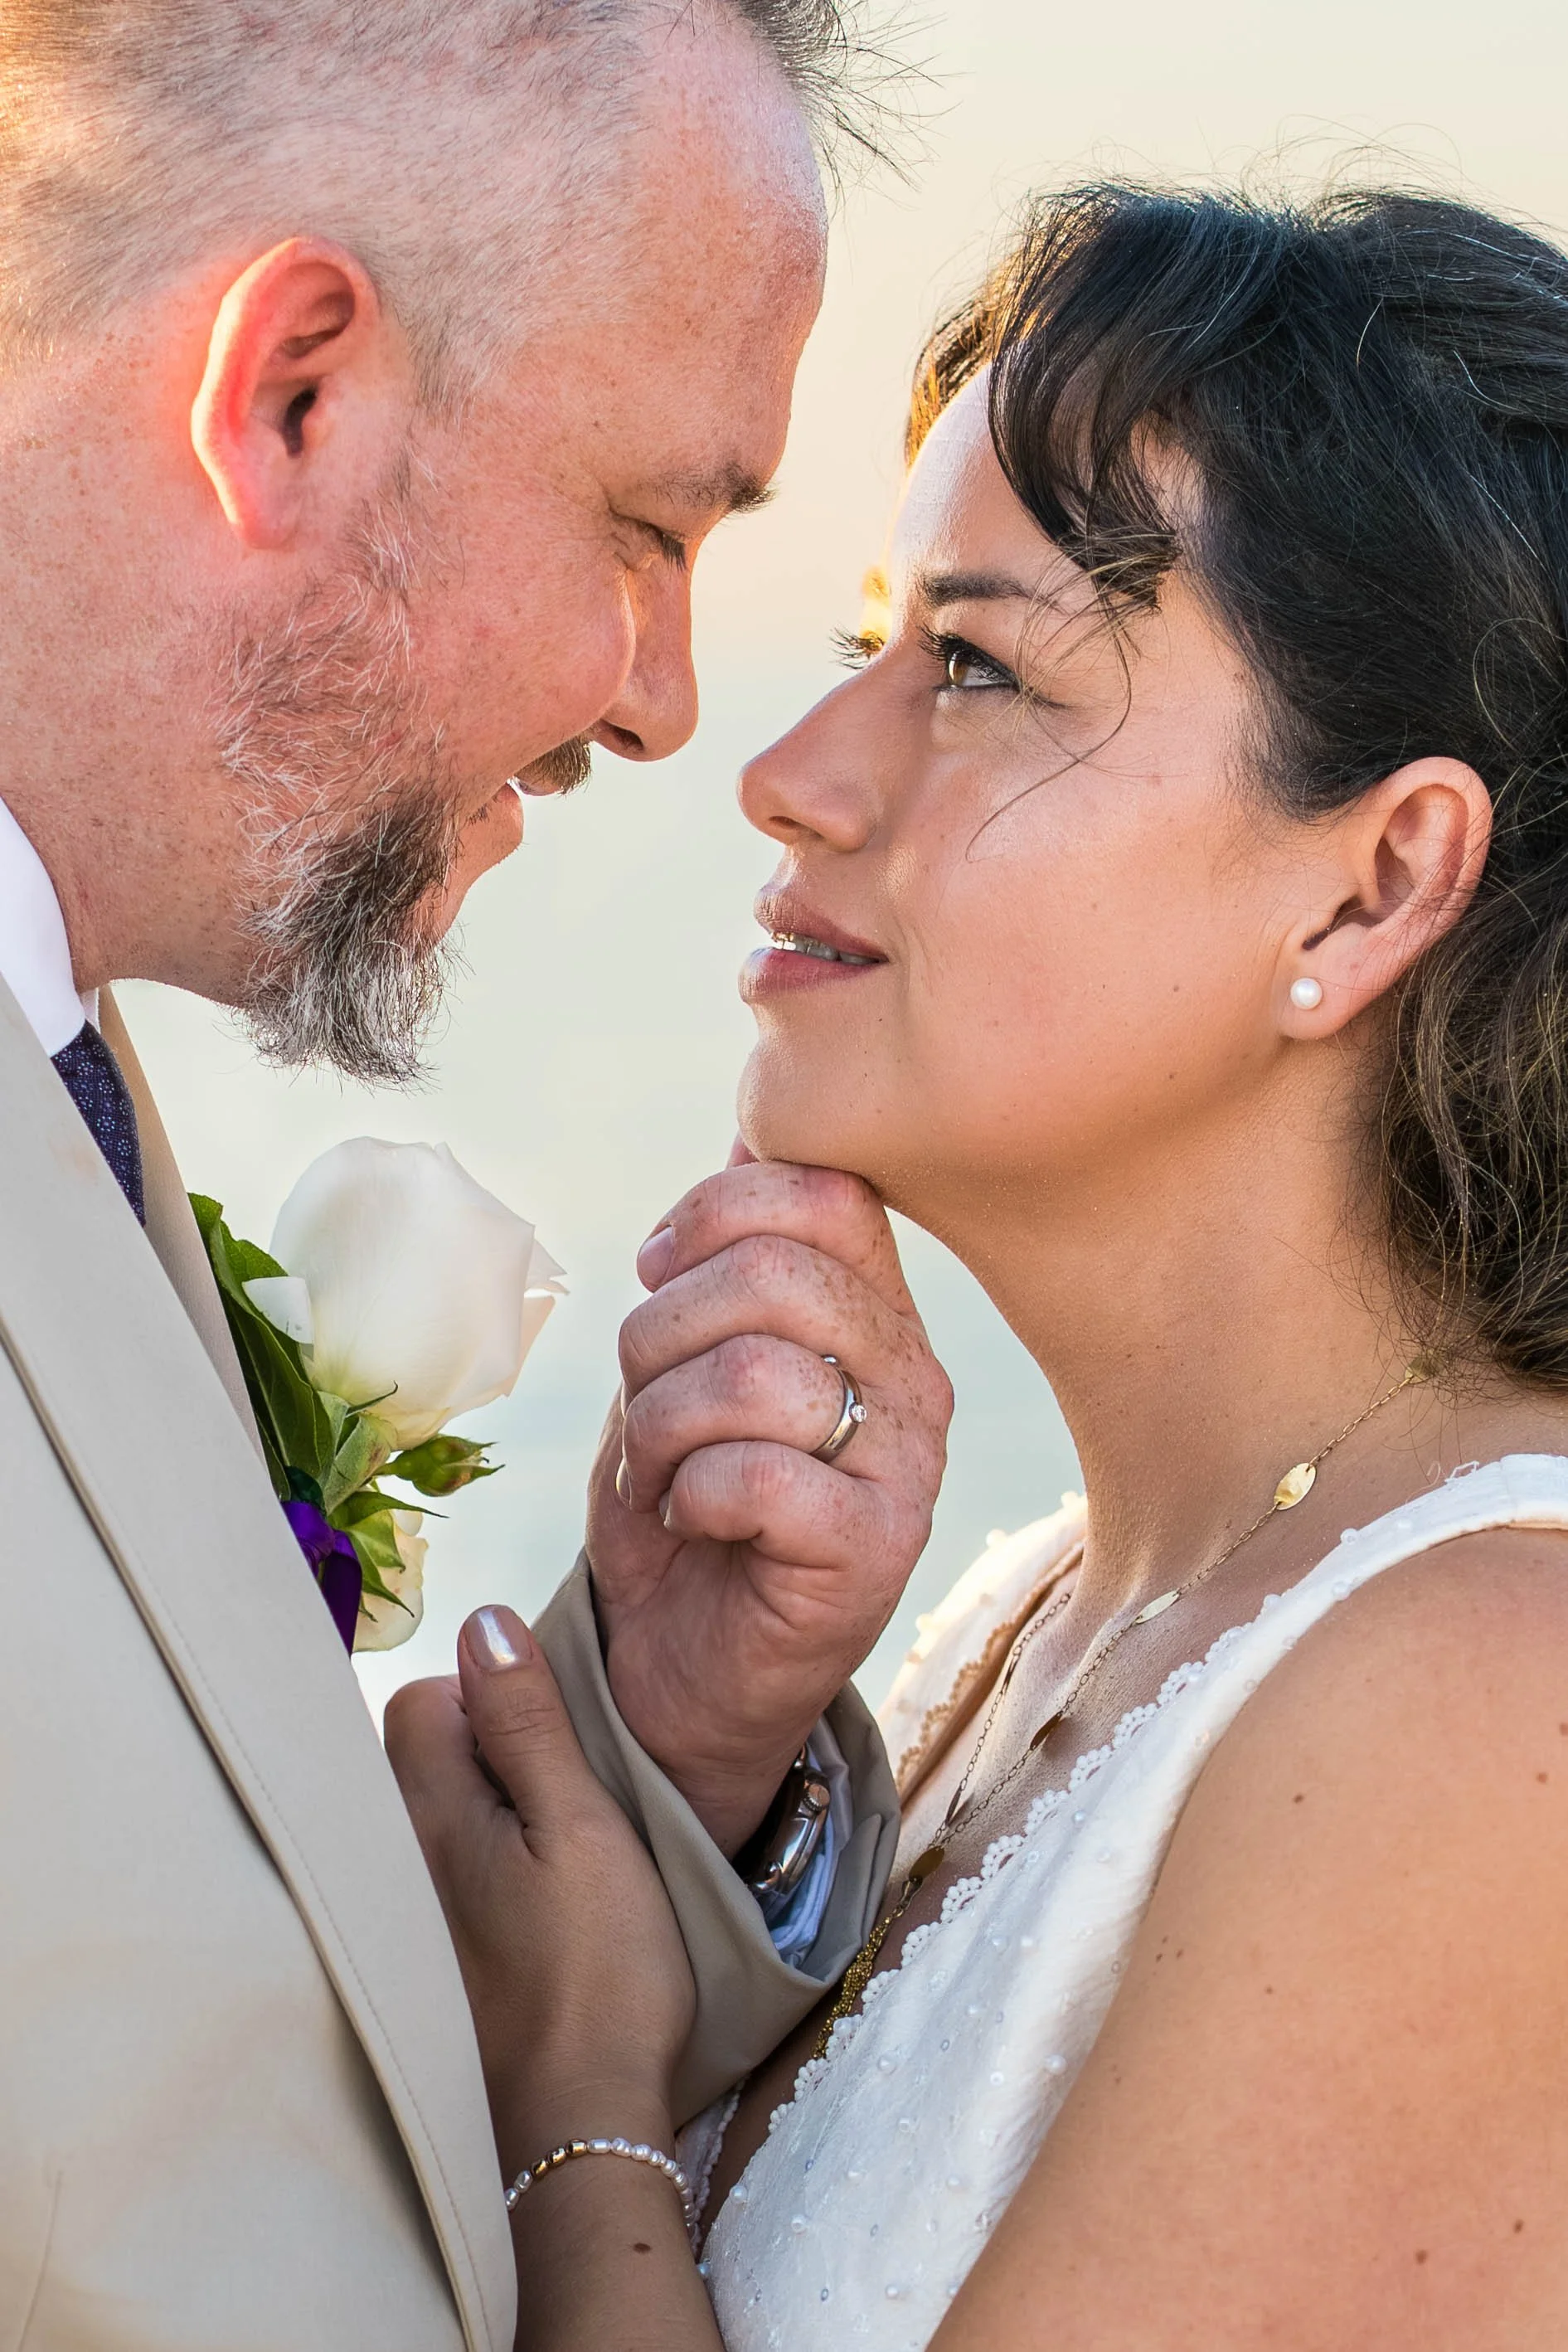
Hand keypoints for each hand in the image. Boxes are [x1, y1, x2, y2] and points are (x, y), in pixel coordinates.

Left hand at [385, 1605, 695, 2173]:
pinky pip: (436, 1878)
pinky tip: (529, 1914)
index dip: (493, 1702)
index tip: (552, 1748)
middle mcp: (389, 1858)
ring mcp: (398, 1919)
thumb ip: (528, 1721)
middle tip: (560, 1808)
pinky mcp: (422, 1965)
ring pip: (427, 1818)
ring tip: (550, 1863)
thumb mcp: (582, 1824)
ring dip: (481, 1816)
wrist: (578, 2122)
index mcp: (423, 1812)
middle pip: (417, 1755)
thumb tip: (484, 1622)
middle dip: (483, 1757)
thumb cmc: (595, 1968)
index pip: (422, 1698)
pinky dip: (477, 1874)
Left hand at [587, 1157, 953, 1854]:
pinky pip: (754, 1473)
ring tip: (657, 1474)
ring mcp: (906, 1463)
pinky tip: (693, 1521)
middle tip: (642, 1404)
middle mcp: (912, 1373)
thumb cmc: (682, 1502)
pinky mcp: (878, 1550)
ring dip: (659, 1427)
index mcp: (874, 1308)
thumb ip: (723, 1255)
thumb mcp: (681, 1361)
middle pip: (772, 1274)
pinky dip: (687, 1495)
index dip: (709, 1211)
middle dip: (659, 1333)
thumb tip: (752, 1124)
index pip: (820, 1194)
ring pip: (751, 1373)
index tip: (657, 1274)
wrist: (679, 1668)